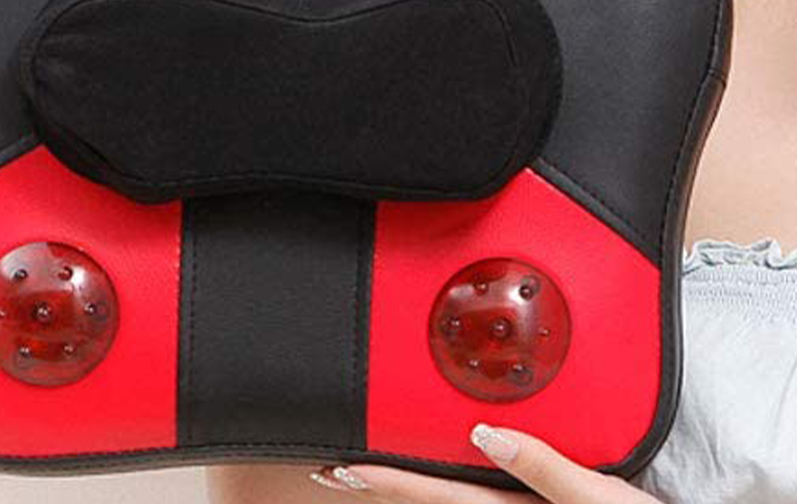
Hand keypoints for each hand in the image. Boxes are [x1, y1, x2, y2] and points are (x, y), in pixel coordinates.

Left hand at [308, 424, 660, 502]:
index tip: (340, 464)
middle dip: (380, 482)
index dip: (382, 479)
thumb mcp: (597, 498)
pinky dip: (440, 484)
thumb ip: (541, 466)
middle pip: (427, 498)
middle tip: (334, 465)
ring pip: (445, 498)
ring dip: (404, 483)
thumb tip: (483, 434)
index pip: (431, 492)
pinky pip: (472, 495)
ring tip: (368, 467)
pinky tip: (437, 468)